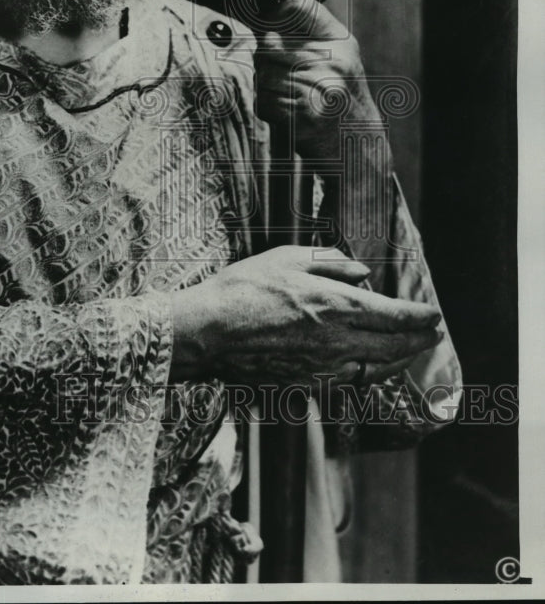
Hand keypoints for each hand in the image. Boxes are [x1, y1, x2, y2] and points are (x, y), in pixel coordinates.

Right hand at [170, 246, 441, 386]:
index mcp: (336, 304)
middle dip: (419, 341)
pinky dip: (369, 375)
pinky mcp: (307, 385)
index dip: (420, 316)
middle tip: (433, 335)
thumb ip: (328, 262)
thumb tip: (361, 272)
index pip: (394, 314)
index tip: (435, 314)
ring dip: (400, 361)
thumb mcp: (285, 257)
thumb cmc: (243, 288)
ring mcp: (324, 368)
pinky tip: (369, 368)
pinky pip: (350, 382)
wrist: (208, 333)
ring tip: (409, 353)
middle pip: (394, 346)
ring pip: (377, 369)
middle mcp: (338, 341)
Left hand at [254, 0, 384, 158]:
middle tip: (280, 76)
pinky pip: (264, 101)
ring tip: (285, 95)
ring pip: (262, 75)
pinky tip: (285, 112)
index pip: (297, 7)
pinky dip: (267, 108)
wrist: (359, 146)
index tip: (268, 21)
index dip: (274, 13)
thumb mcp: (337, 62)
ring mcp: (319, 87)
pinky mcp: (304, 114)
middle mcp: (333, 62)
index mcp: (341, 44)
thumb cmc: (343, 102)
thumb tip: (264, 28)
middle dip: (265, 62)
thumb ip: (305, 39)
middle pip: (269, 47)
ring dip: (265, 88)